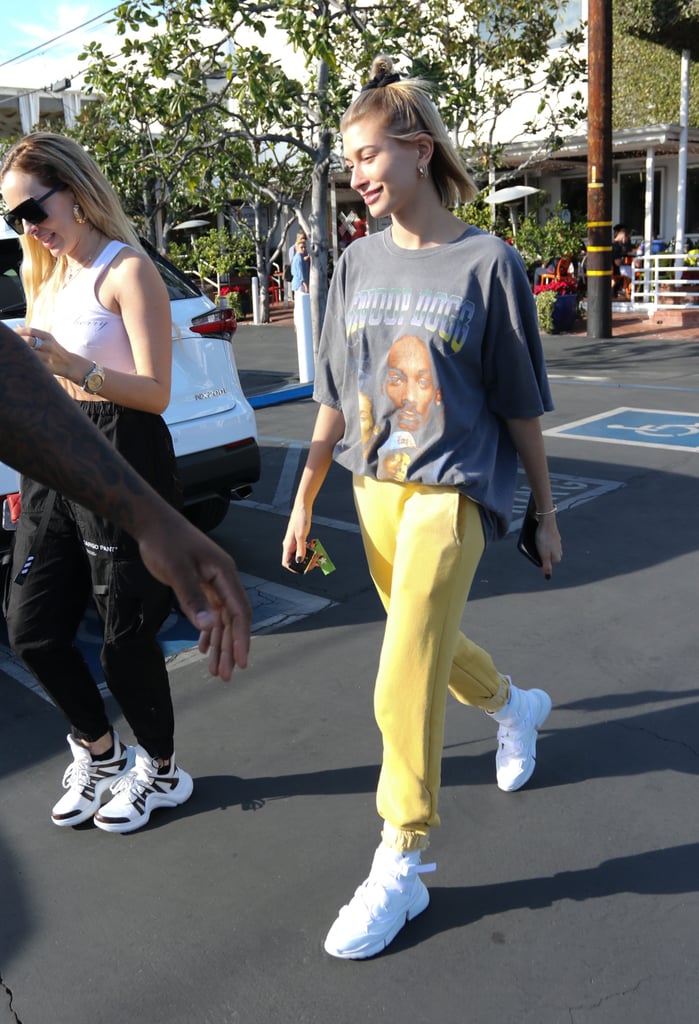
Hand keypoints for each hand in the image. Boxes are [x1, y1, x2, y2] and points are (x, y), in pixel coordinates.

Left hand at [15, 326, 72, 377]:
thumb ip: (33, 333)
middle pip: (29, 341)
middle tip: (10, 343)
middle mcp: (49, 345)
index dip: (18, 331)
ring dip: (21, 353)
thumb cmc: (55, 351)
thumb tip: (17, 326)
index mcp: (48, 336)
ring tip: (14, 353)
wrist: (70, 364)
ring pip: (30, 353)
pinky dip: (27, 362)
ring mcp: (49, 357)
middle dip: (18, 342)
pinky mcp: (49, 367)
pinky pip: (35, 364)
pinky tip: (22, 361)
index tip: (10, 333)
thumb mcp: (48, 339)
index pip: (30, 331)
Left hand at [137, 511, 250, 680]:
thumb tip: (208, 626)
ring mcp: (213, 581)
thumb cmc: (165, 543)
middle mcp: (223, 579)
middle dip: (229, 648)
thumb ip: (193, 598)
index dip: (241, 639)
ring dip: (219, 643)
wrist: (152, 522)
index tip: (241, 662)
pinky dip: (208, 630)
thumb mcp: (177, 571)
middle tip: (225, 675)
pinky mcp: (201, 582)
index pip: (239, 612)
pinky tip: (204, 646)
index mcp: (224, 574)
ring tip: (215, 669)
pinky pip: (210, 611)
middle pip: (232, 619)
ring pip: (221, 618)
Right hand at [282, 504, 310, 570]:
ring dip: (310, 555)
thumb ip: (301, 549)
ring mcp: (295, 542)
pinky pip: (305, 547)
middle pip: (296, 560)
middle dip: (306, 562)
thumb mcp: (301, 535)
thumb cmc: (300, 519)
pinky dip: (311, 548)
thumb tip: (299, 561)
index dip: (294, 568)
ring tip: (318, 553)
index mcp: (288, 546)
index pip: (287, 562)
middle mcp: (290, 545)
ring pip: (302, 554)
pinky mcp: (300, 538)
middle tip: (316, 561)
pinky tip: (315, 543)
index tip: (304, 568)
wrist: (302, 507)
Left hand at [535, 517, 562, 580]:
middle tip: (536, 545)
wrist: (547, 521)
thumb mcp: (543, 554)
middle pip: (546, 556)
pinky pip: (547, 541)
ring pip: (547, 548)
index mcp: (557, 557)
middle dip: (540, 553)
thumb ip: (546, 566)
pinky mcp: (554, 536)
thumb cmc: (544, 538)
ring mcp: (558, 543)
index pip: (546, 564)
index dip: (539, 559)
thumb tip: (548, 577)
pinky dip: (543, 539)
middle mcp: (559, 551)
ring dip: (541, 546)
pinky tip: (540, 535)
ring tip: (537, 540)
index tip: (536, 552)